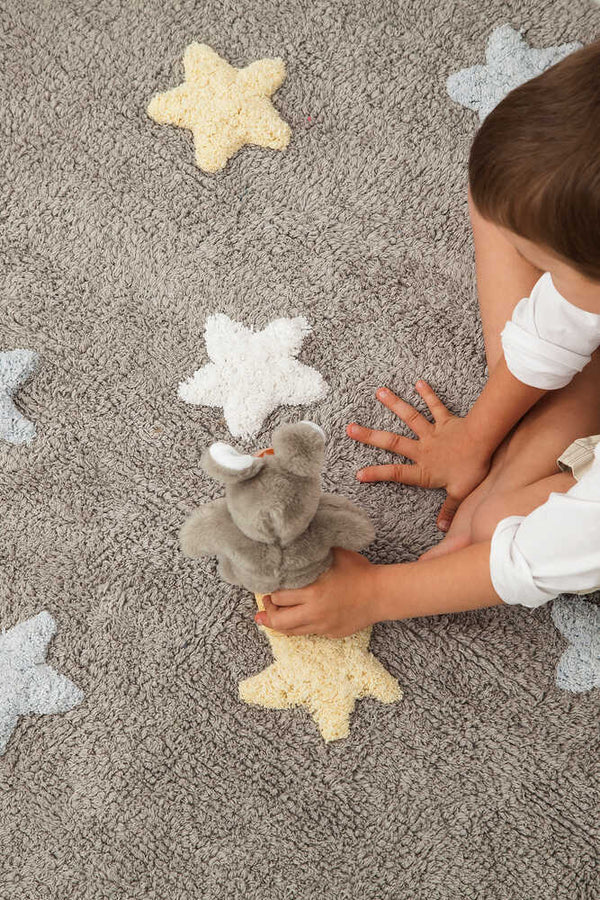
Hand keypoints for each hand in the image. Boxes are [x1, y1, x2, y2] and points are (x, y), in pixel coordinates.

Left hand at [254, 549, 380, 637]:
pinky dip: (298, 626)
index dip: (269, 593)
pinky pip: (308, 632)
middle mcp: (315, 612)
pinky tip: (297, 617)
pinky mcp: (330, 633)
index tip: (266, 588)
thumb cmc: (359, 572)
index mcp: (313, 591)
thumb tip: (297, 538)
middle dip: (268, 612)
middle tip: (266, 603)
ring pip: (291, 631)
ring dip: (279, 623)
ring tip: (271, 615)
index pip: (278, 597)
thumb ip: (315, 548)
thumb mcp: (336, 553)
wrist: (381, 594)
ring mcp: (323, 626)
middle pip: (279, 620)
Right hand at [347, 381, 491, 530]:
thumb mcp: (460, 493)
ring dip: (394, 404)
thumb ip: (449, 509)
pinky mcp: (445, 420)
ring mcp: (432, 432)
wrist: (484, 441)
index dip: (377, 474)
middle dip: (370, 436)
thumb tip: (443, 529)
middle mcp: (423, 449)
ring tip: (379, 393)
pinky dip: (427, 394)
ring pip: (410, 417)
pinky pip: (435, 406)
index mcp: (424, 469)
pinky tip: (418, 382)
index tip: (358, 474)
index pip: (396, 473)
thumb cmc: (472, 468)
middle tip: (351, 428)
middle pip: (393, 442)